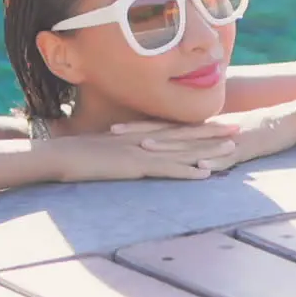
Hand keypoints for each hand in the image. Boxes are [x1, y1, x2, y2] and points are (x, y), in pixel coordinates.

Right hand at [49, 121, 237, 182]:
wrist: (58, 155)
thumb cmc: (73, 154)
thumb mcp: (100, 149)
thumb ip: (115, 150)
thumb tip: (121, 154)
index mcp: (136, 135)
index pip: (172, 129)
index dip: (196, 126)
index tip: (216, 122)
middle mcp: (143, 139)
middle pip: (184, 135)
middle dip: (212, 132)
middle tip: (237, 127)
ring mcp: (141, 152)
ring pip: (182, 150)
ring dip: (208, 150)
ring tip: (233, 148)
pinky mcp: (135, 166)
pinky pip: (167, 170)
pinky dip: (187, 172)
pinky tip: (206, 174)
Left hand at [116, 111, 295, 172]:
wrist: (285, 122)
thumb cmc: (253, 131)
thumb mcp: (220, 137)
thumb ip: (198, 141)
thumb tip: (179, 153)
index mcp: (199, 129)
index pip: (164, 127)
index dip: (139, 127)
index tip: (113, 128)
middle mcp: (206, 132)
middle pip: (169, 132)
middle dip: (141, 133)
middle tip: (112, 134)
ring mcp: (223, 142)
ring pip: (192, 145)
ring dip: (169, 148)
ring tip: (145, 149)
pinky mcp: (243, 151)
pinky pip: (226, 159)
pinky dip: (212, 164)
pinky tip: (197, 168)